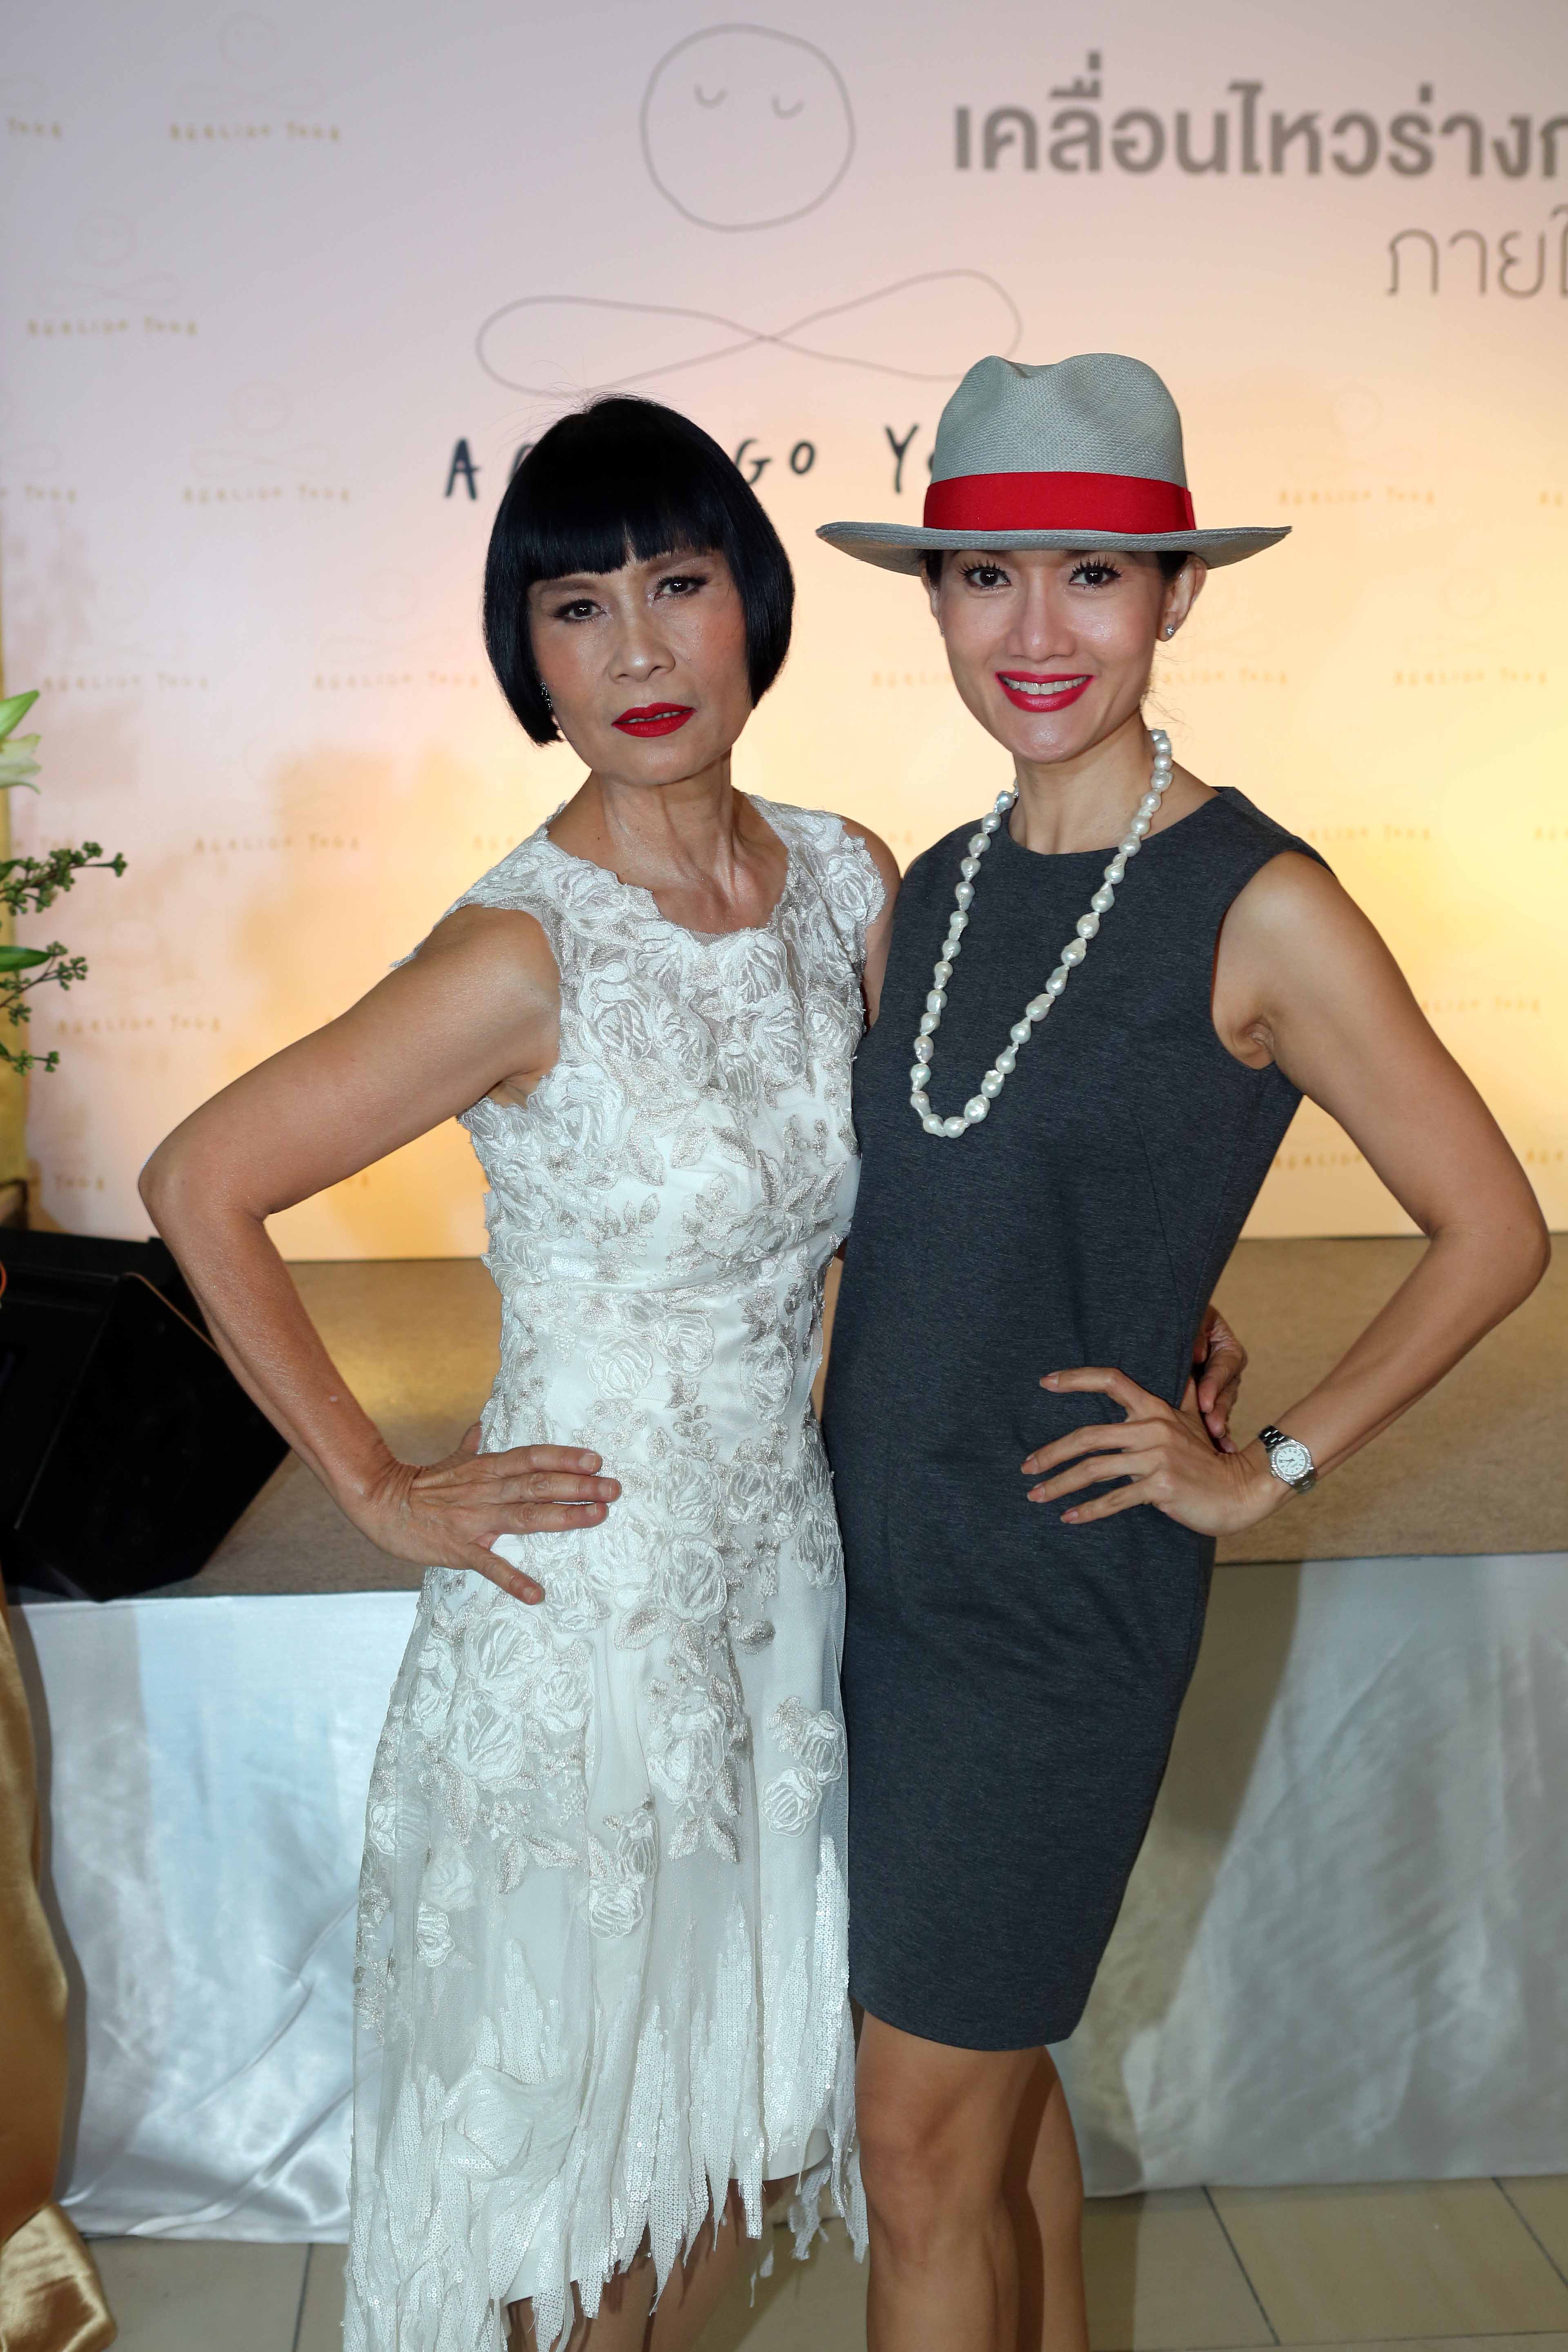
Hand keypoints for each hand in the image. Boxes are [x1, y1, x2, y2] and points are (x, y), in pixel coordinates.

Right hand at [357, 1423, 619, 1603]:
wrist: (381, 1503)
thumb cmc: (422, 1484)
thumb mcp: (451, 1459)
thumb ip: (471, 1445)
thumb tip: (478, 1425)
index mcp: (487, 1468)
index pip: (533, 1457)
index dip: (565, 1457)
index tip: (596, 1459)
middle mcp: (487, 1490)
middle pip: (539, 1484)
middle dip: (579, 1485)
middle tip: (614, 1489)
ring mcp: (475, 1519)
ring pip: (526, 1516)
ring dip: (563, 1516)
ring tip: (597, 1517)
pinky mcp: (459, 1548)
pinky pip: (490, 1565)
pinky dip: (513, 1580)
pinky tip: (537, 1594)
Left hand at [1021, 1367, 1281, 1537]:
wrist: (1241, 1489)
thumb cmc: (1209, 1458)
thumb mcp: (1190, 1421)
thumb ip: (1171, 1399)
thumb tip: (1162, 1376)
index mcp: (1154, 1409)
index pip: (1111, 1380)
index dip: (1076, 1378)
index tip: (1044, 1381)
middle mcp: (1152, 1428)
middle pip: (1087, 1436)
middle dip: (1051, 1453)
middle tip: (1026, 1468)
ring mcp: (1156, 1458)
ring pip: (1094, 1470)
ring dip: (1060, 1485)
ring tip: (1037, 1496)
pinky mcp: (1160, 1486)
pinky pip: (1115, 1498)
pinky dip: (1089, 1510)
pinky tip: (1070, 1517)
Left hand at [1189, 1301, 1245, 1449]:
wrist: (1162, 1325)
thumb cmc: (1176, 1317)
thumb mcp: (1193, 1319)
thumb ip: (1196, 1333)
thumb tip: (1198, 1354)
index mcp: (1225, 1347)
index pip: (1225, 1365)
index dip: (1215, 1384)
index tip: (1205, 1402)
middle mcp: (1225, 1369)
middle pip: (1227, 1391)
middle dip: (1219, 1411)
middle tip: (1213, 1427)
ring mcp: (1216, 1387)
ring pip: (1220, 1406)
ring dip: (1217, 1423)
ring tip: (1215, 1439)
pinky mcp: (1204, 1401)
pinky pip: (1211, 1416)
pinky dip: (1214, 1433)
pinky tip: (1218, 1447)